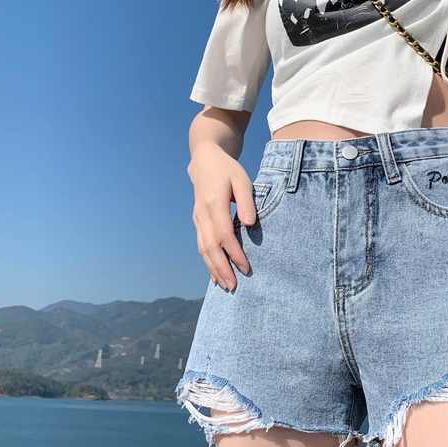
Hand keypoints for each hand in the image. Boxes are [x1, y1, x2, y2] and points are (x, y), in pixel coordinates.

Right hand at [188, 142, 256, 290]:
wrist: (204, 161)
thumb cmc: (227, 170)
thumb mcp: (242, 179)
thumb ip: (246, 201)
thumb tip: (250, 223)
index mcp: (214, 202)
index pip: (223, 234)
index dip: (234, 253)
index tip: (246, 267)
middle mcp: (202, 214)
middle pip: (209, 247)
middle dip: (222, 268)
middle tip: (234, 286)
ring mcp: (197, 218)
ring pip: (203, 249)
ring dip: (213, 268)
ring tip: (226, 285)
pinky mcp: (198, 222)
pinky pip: (201, 245)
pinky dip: (208, 261)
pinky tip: (215, 274)